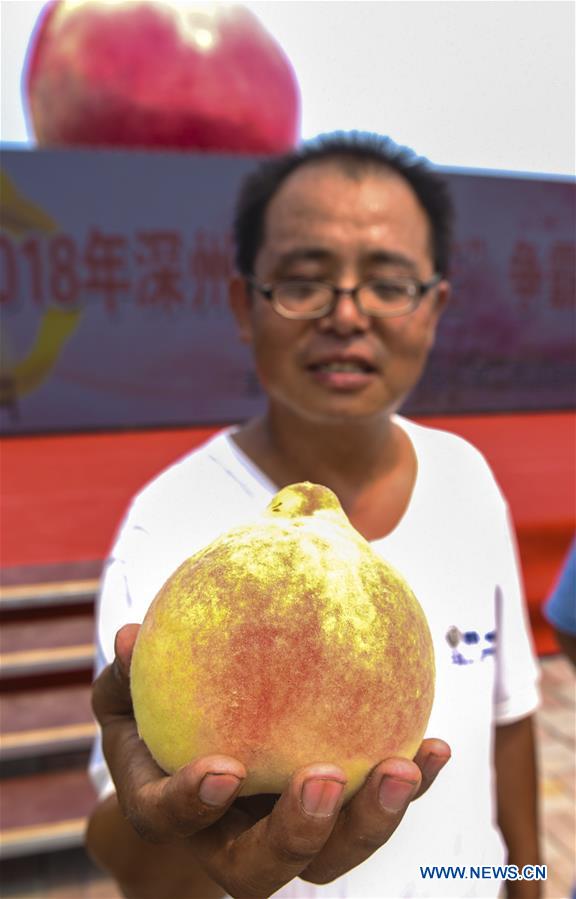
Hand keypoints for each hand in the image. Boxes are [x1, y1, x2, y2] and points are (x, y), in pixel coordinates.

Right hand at [92, 623, 450, 898]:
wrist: (208, 719)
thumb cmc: (160, 696)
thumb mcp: (135, 678)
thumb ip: (131, 664)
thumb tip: (128, 636)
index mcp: (173, 807)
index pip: (169, 820)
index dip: (191, 807)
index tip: (223, 770)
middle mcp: (231, 836)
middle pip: (262, 867)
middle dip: (298, 836)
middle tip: (324, 781)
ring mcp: (288, 831)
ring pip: (331, 853)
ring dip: (372, 819)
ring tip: (405, 765)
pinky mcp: (336, 814)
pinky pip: (373, 807)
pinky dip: (410, 783)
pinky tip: (436, 747)